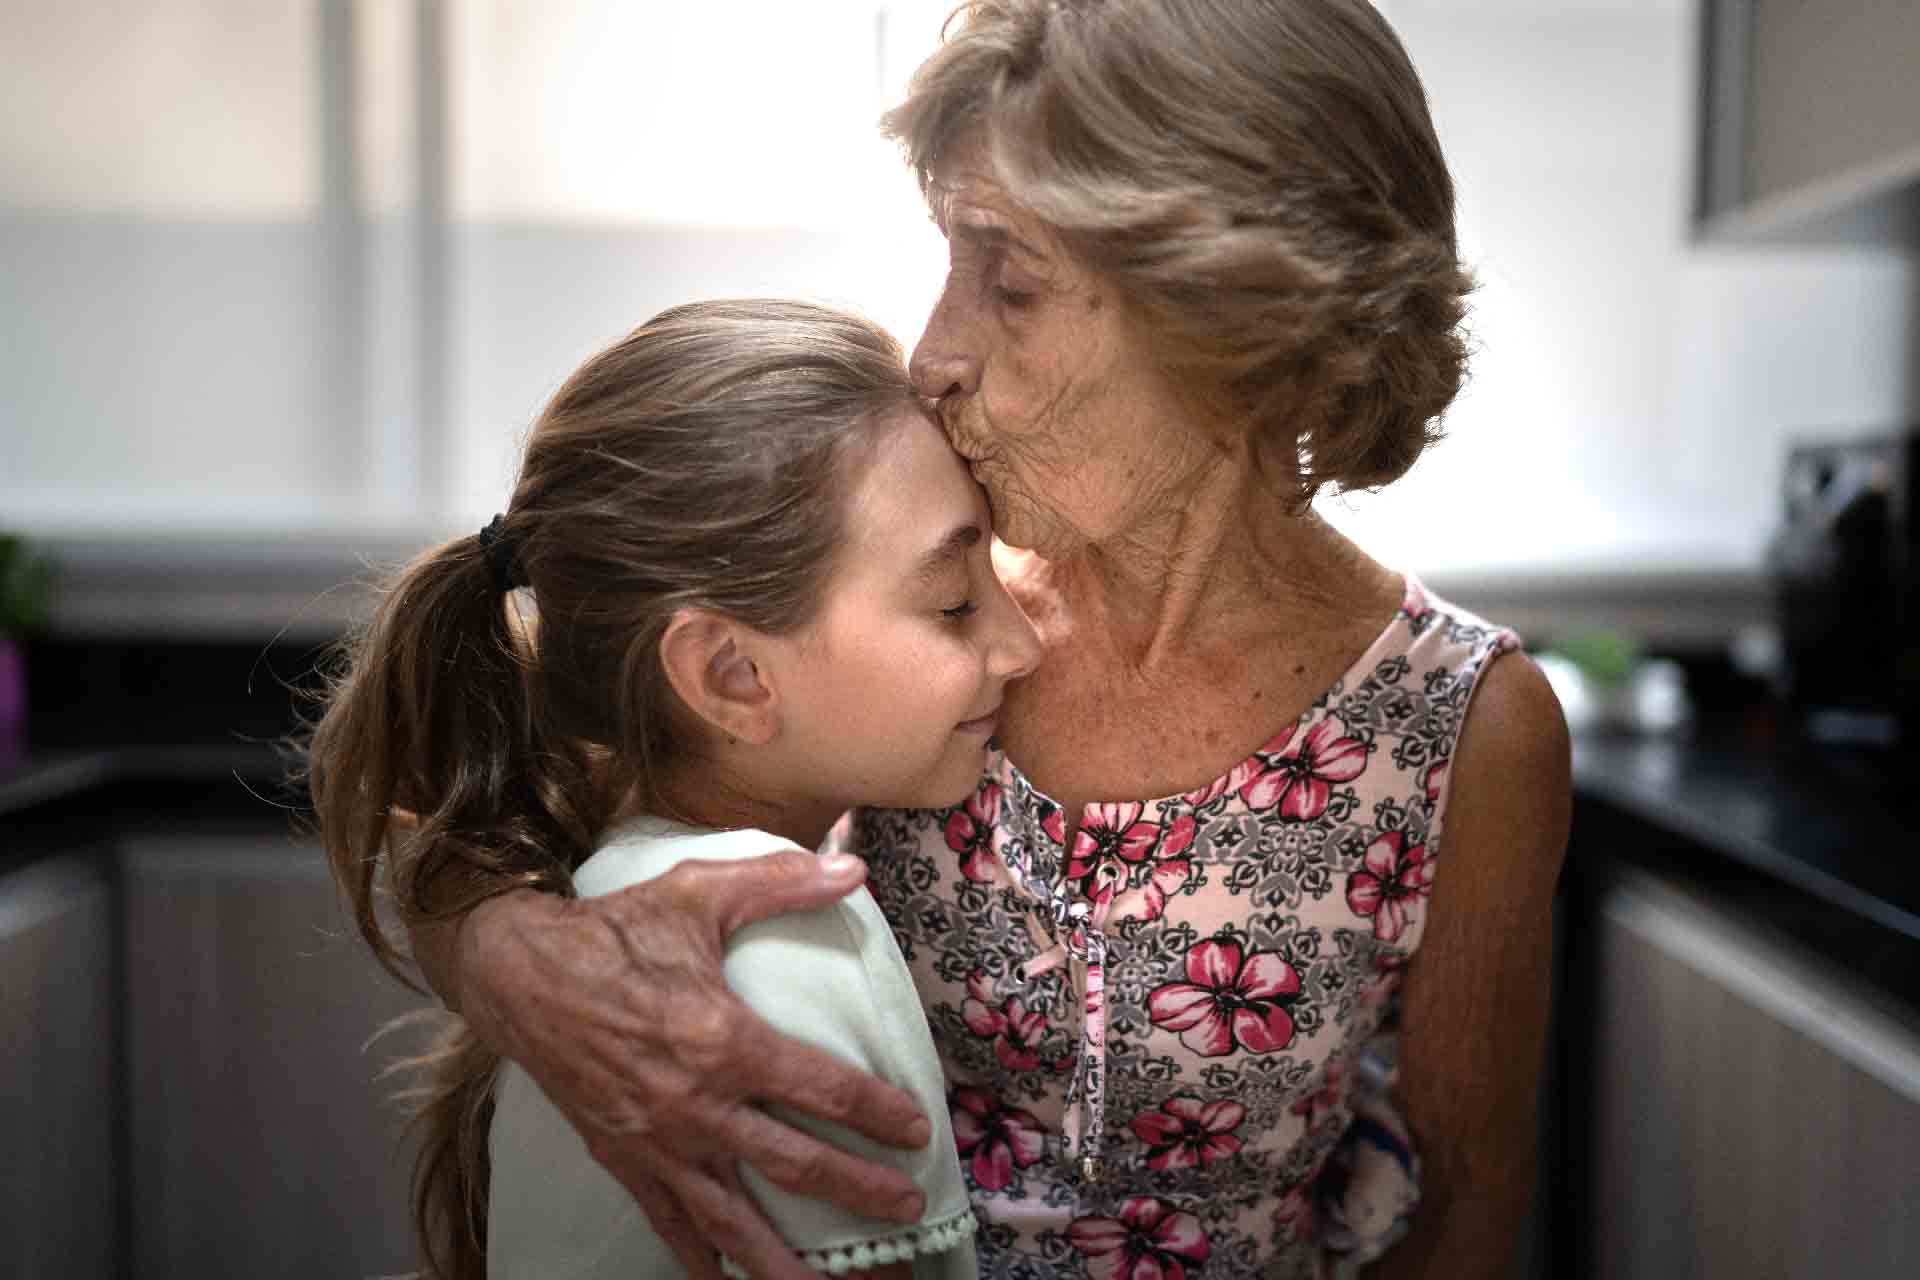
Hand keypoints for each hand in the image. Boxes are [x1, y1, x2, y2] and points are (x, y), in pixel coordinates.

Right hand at [451, 852, 932, 1279]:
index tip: (916, 1129)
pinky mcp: (622, 1158)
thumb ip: (779, 880)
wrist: (517, 974)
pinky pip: (670, 1221)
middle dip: (860, 1193)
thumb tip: (852, 868)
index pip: (822, 1089)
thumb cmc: (613, 930)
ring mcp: (657, 1141)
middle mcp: (695, 1104)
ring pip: (736, 1219)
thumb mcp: (698, 891)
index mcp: (721, 1039)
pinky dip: (702, 1258)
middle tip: (909, 1211)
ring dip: (788, 1262)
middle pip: (796, 1166)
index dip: (878, 1112)